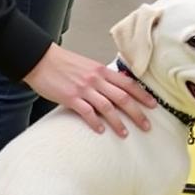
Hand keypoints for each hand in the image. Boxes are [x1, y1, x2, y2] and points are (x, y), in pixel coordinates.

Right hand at [23, 44, 154, 136]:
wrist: (41, 60)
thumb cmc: (65, 64)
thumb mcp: (89, 66)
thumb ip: (103, 77)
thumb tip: (119, 86)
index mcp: (103, 71)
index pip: (129, 84)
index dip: (143, 96)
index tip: (153, 106)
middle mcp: (97, 79)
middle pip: (123, 97)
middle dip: (137, 113)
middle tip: (147, 126)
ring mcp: (84, 89)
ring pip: (108, 107)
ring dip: (118, 122)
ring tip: (125, 134)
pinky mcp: (70, 98)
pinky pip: (87, 112)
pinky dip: (95, 122)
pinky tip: (101, 131)